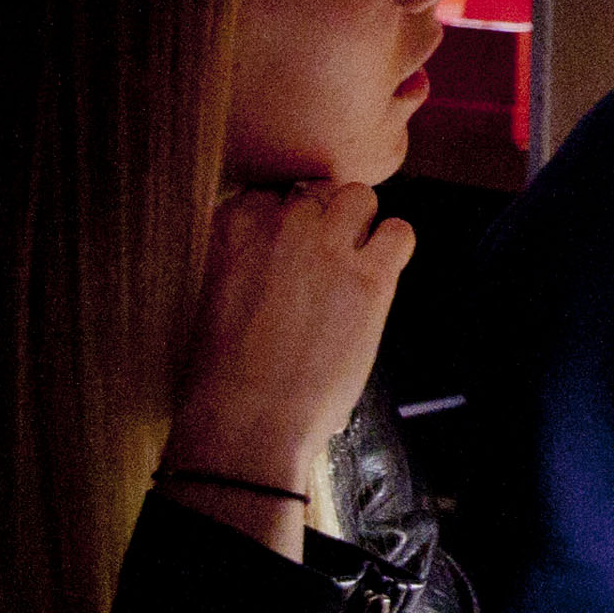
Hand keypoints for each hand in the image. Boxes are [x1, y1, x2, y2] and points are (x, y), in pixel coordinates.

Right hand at [168, 175, 411, 505]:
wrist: (246, 421)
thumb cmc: (224, 377)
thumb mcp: (214, 298)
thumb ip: (245, 261)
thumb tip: (281, 258)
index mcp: (232, 229)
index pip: (271, 192)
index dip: (287, 221)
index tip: (289, 250)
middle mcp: (281, 224)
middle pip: (319, 191)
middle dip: (324, 222)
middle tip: (323, 264)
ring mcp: (327, 247)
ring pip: (359, 197)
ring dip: (360, 226)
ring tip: (352, 266)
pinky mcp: (369, 277)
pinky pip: (399, 232)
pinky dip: (393, 248)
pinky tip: (377, 276)